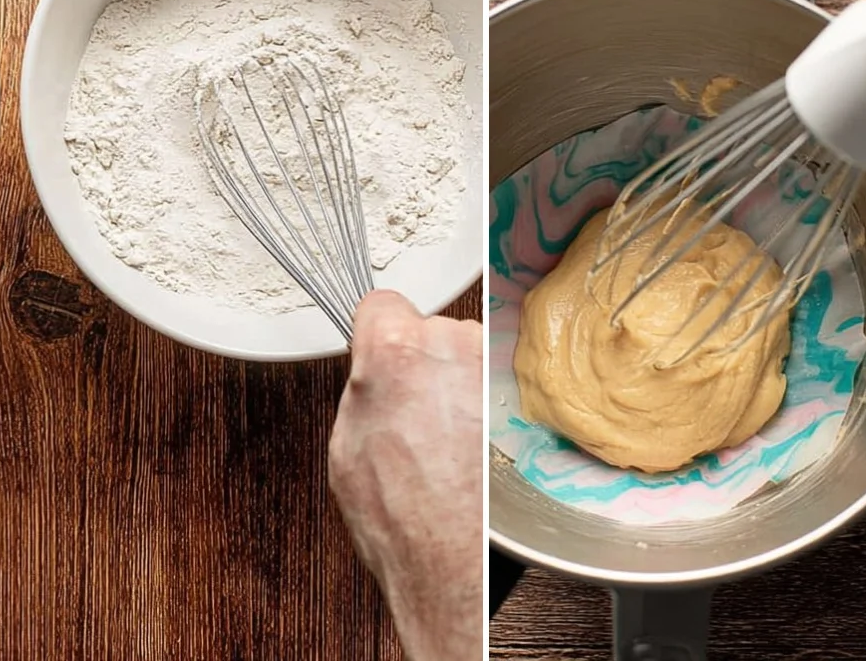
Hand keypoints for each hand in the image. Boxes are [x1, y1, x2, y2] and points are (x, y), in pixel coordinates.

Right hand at [329, 290, 481, 660]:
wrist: (453, 561)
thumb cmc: (401, 517)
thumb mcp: (347, 443)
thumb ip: (365, 387)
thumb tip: (372, 374)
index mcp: (393, 349)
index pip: (381, 304)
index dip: (376, 331)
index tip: (378, 343)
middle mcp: (449, 345)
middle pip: (427, 330)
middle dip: (420, 362)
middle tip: (412, 413)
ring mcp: (489, 368)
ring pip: (464, 356)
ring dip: (456, 384)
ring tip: (444, 439)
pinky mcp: (518, 395)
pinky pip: (491, 384)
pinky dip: (482, 407)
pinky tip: (468, 447)